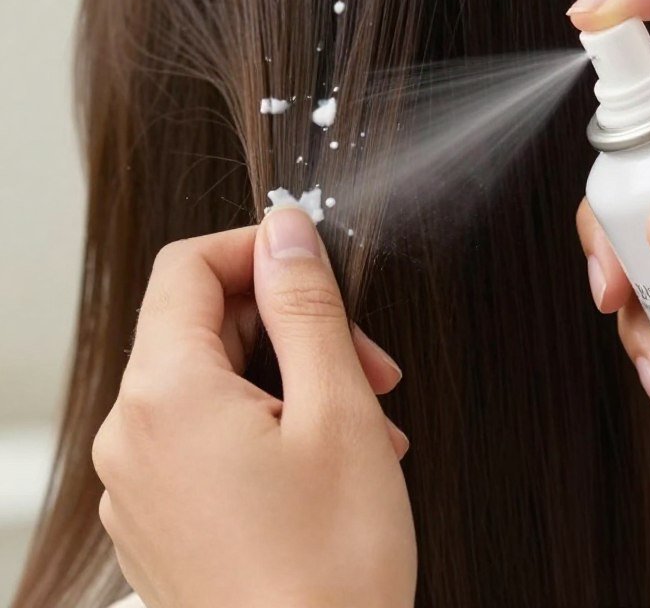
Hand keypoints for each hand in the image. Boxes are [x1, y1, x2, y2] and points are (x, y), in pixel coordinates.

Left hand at [93, 208, 416, 606]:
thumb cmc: (330, 568)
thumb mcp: (337, 410)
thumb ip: (305, 305)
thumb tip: (284, 231)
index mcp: (165, 397)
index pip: (187, 268)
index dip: (257, 251)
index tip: (314, 268)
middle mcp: (132, 438)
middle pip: (205, 330)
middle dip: (293, 331)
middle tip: (368, 369)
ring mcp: (138, 486)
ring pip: (213, 387)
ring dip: (291, 385)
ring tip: (363, 431)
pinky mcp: (159, 521)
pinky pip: (205, 440)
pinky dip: (266, 430)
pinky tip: (325, 468)